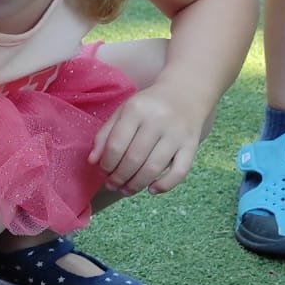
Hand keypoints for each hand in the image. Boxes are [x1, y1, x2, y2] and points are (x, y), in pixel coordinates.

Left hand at [88, 85, 204, 196]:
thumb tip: (93, 161)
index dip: (106, 164)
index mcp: (137, 109)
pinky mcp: (192, 145)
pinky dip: (165, 185)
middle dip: (119, 178)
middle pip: (134, 159)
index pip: (116, 145)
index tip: (103, 172)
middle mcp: (158, 120)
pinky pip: (179, 172)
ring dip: (136, 185)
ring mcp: (177, 133)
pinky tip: (152, 190)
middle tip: (112, 185)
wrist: (185, 94)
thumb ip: (105, 134)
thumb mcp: (123, 112)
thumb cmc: (148, 107)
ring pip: (154, 168)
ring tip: (126, 190)